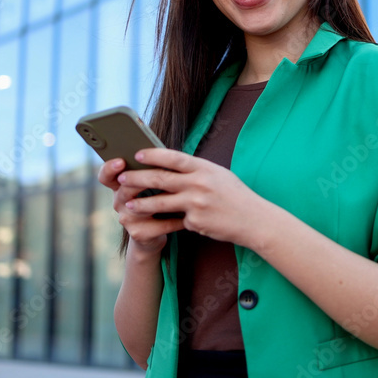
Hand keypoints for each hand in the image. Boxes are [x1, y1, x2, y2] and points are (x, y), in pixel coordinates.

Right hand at [97, 157, 182, 255]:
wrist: (154, 234)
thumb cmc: (156, 200)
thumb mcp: (151, 185)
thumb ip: (152, 170)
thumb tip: (164, 152)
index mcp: (120, 185)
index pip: (106, 175)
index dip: (109, 168)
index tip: (120, 161)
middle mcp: (119, 201)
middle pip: (124, 188)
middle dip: (139, 180)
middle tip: (153, 174)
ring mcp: (127, 218)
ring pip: (140, 207)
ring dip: (159, 200)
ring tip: (176, 194)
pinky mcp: (139, 233)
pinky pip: (159, 225)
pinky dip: (174, 220)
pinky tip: (186, 216)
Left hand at [117, 148, 265, 246]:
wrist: (254, 220)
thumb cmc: (235, 196)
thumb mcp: (218, 175)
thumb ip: (196, 170)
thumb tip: (171, 165)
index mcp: (204, 168)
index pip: (173, 157)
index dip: (153, 154)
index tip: (137, 154)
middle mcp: (199, 184)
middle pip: (160, 179)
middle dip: (137, 178)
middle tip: (122, 178)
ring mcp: (196, 204)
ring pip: (160, 202)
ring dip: (141, 203)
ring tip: (128, 204)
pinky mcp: (195, 222)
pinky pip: (177, 220)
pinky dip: (170, 221)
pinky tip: (161, 223)